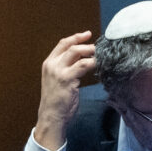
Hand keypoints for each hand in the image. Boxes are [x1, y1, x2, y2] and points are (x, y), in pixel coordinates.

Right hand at [34, 31, 95, 150]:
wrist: (51, 116)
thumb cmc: (57, 102)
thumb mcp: (58, 81)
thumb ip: (67, 70)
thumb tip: (84, 61)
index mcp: (48, 63)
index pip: (62, 44)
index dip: (76, 37)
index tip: (87, 34)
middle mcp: (52, 64)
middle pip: (70, 46)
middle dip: (86, 44)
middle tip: (100, 46)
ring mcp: (58, 71)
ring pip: (76, 52)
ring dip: (91, 52)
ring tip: (103, 55)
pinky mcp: (67, 79)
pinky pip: (83, 65)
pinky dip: (94, 63)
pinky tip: (101, 65)